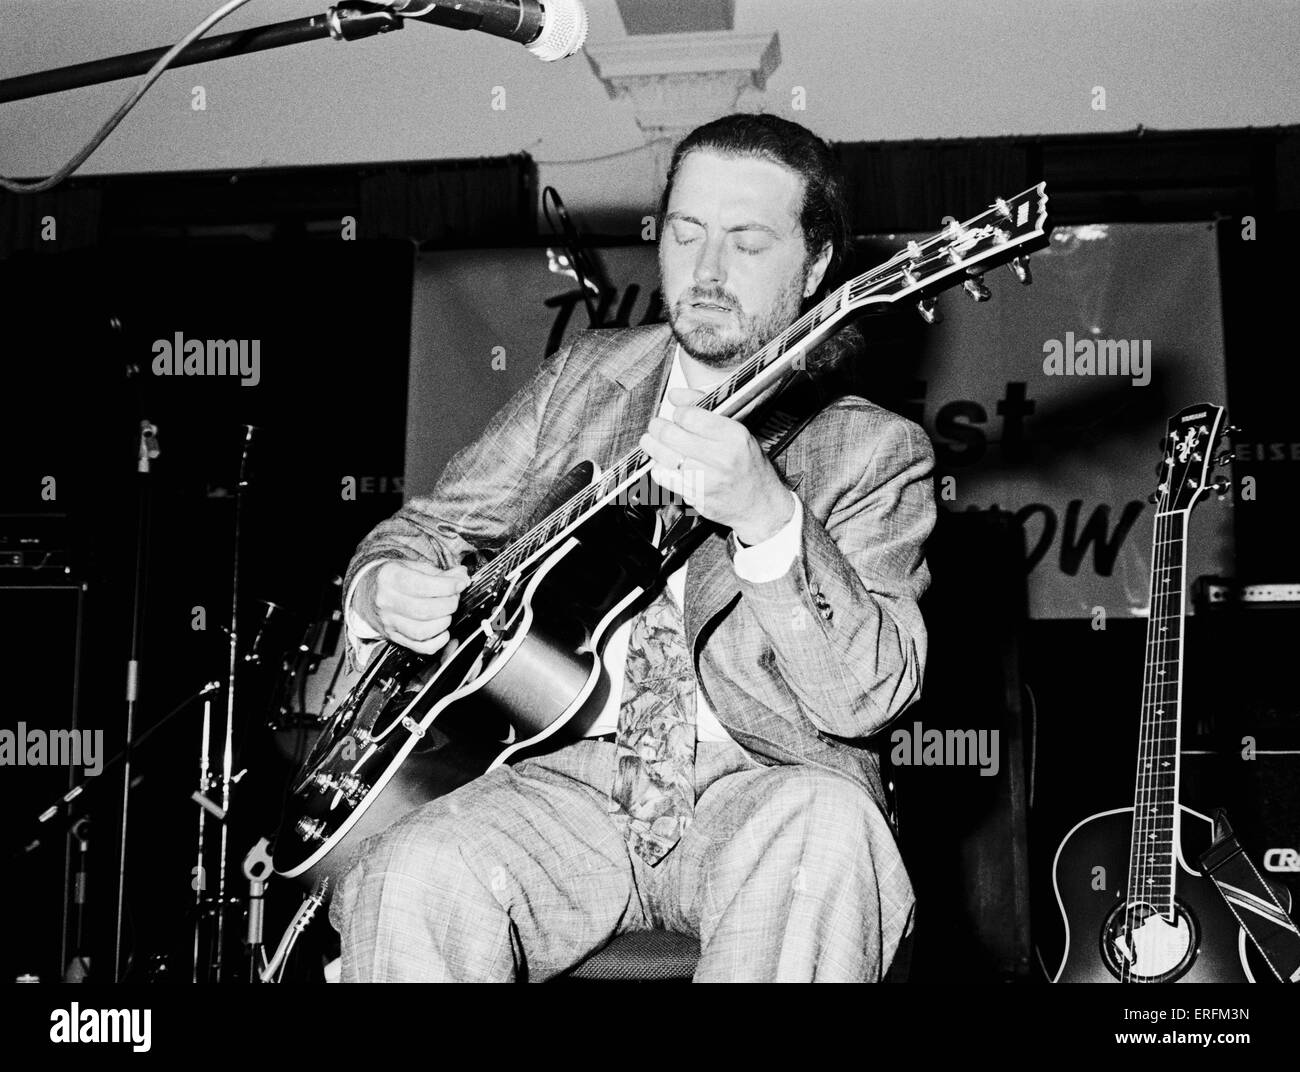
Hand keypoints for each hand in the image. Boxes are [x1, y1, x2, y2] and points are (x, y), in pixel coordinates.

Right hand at [356, 560, 469, 654]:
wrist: (369, 591)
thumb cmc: (395, 578)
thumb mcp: (415, 567)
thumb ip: (441, 573)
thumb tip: (462, 577)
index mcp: (390, 578)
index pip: (422, 586)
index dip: (447, 586)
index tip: (459, 584)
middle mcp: (386, 602)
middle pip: (424, 610)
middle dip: (448, 604)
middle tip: (454, 598)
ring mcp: (389, 623)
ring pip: (422, 631)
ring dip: (444, 622)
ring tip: (447, 612)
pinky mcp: (394, 638)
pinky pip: (421, 647)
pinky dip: (438, 642)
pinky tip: (443, 630)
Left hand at [641, 387, 794, 545]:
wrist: (761, 505)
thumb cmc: (749, 466)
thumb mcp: (737, 431)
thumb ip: (705, 409)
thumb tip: (675, 395)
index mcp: (734, 436)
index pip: (690, 416)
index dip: (677, 412)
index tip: (678, 414)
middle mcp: (721, 458)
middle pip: (672, 435)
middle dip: (658, 427)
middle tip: (657, 425)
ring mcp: (707, 480)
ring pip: (664, 457)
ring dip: (652, 446)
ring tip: (651, 441)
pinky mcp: (696, 497)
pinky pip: (665, 478)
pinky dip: (658, 468)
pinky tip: (661, 463)